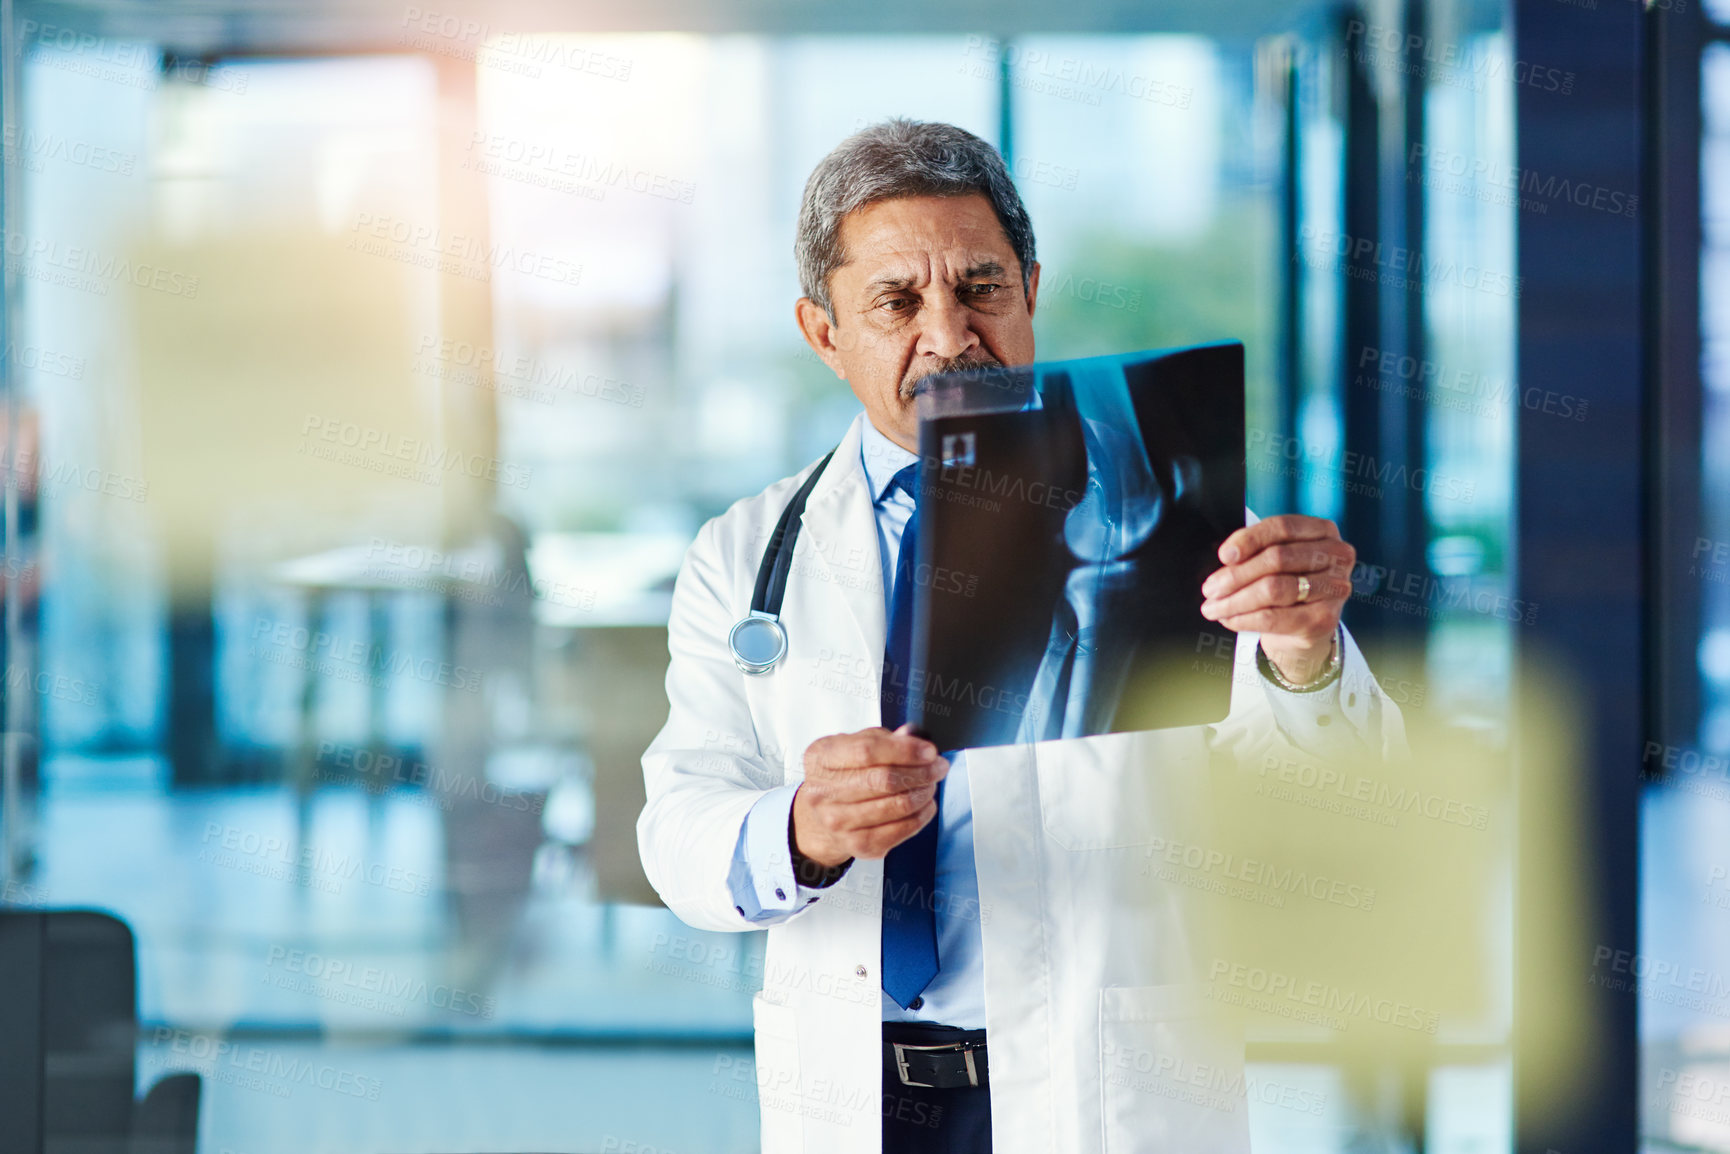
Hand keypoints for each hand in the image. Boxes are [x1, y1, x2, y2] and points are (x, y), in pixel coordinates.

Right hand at [792, 724, 948, 866]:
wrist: (820, 818)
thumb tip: (912, 736)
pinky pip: (901, 830)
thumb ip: (882, 739)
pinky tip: (925, 804)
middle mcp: (823, 792)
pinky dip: (921, 816)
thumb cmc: (842, 775)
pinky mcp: (858, 845)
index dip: (904, 750)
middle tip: (938, 767)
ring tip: (931, 783)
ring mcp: (838, 822)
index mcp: (820, 758)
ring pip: (896, 806)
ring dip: (923, 793)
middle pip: (884, 780)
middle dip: (921, 772)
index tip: (929, 751)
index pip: (867, 751)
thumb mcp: (852, 745)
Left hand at [1199, 514, 1354, 685]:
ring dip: (1236, 600)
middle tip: (1210, 588)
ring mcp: (1335, 587)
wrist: (1307, 625)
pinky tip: (1229, 619)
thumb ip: (1254, 549)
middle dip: (1236, 575)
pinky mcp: (1325, 619)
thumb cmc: (1289, 581)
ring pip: (1274, 589)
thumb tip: (1228, 556)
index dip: (1249, 539)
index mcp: (1322, 530)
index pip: (1282, 527)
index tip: (1224, 555)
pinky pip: (1275, 618)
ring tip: (1213, 607)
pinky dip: (1245, 619)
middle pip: (1277, 558)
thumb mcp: (1274, 558)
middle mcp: (1336, 555)